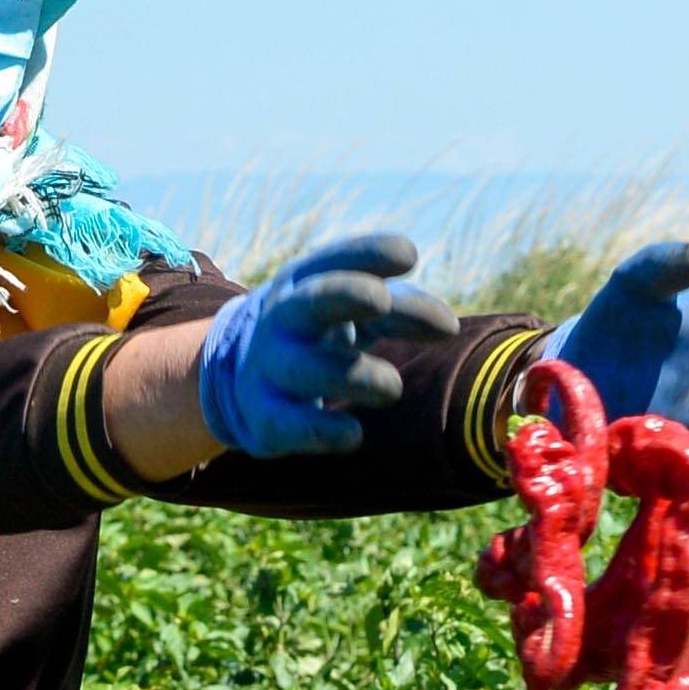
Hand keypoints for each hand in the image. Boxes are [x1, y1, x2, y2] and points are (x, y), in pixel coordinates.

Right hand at [193, 233, 462, 458]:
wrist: (241, 374)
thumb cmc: (322, 331)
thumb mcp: (357, 309)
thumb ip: (404, 309)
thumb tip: (447, 326)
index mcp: (306, 282)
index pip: (338, 260)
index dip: (370, 254)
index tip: (408, 256)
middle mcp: (283, 319)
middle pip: (310, 302)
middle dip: (344, 295)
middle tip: (382, 300)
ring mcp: (269, 367)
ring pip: (303, 369)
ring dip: (350, 375)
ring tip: (392, 387)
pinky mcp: (264, 417)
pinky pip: (287, 425)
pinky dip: (319, 430)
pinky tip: (353, 434)